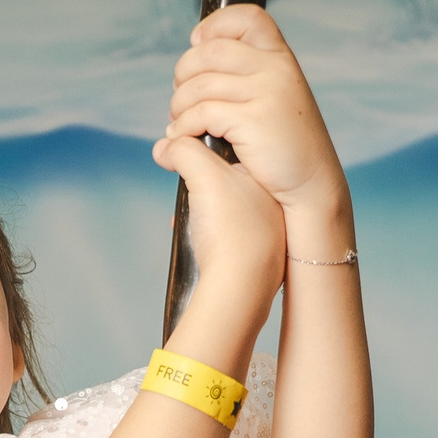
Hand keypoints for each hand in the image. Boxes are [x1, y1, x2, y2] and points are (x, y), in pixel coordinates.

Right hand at [151, 122, 285, 334]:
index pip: (233, 155)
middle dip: (200, 188)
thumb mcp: (203, 173)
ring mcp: (266, 241)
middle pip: (228, 187)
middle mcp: (272, 210)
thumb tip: (165, 147)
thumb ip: (184, 150)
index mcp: (267, 183)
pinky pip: (225, 246)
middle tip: (186, 191)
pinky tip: (195, 245)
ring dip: (200, 216)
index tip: (186, 158)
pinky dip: (206, 242)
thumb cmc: (228, 228)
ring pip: (225, 218)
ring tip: (187, 220)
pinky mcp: (255, 268)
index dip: (205, 153)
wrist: (239, 291)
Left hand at [161, 5, 351, 243]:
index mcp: (282, 58)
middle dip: (184, 71)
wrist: (313, 184)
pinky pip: (202, 113)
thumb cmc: (287, 147)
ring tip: (175, 122)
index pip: (247, 18)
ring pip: (201, 84)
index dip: (215, 25)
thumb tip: (200, 70)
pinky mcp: (252, 121)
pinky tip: (179, 137)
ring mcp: (266, 93)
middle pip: (212, 50)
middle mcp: (276, 69)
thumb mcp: (278, 100)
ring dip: (179, 104)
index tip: (196, 43)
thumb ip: (251, 80)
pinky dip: (183, 126)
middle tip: (178, 95)